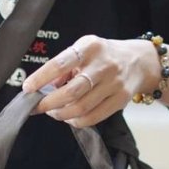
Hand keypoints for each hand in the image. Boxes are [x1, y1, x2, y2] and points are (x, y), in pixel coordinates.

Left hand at [20, 35, 161, 127]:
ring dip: (61, 114)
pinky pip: (94, 117)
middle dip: (49, 103)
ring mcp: (114, 83)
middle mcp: (103, 65)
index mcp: (89, 47)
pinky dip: (77, 121)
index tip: (27, 88)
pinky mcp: (121, 99)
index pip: (60, 64)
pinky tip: (70, 117)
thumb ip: (65, 67)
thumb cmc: (104, 55)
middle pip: (71, 92)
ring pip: (81, 108)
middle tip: (38, 106)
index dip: (41, 78)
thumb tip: (45, 87)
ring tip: (53, 112)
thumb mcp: (84, 49)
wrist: (140, 61)